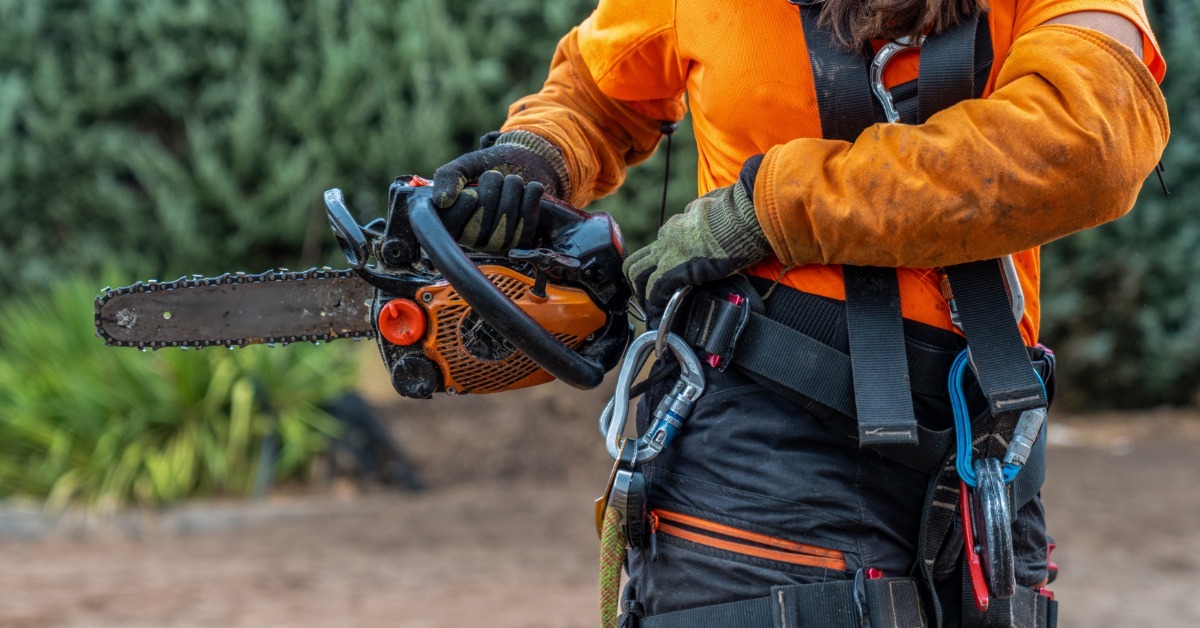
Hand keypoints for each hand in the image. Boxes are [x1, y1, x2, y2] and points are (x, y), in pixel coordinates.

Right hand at [431, 130, 568, 252]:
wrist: (520, 164)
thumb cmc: (486, 167)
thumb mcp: (463, 167)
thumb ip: (447, 177)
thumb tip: (442, 201)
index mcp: (451, 224)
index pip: (452, 220)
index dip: (466, 200)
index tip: (472, 190)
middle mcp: (473, 240)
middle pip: (483, 209)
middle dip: (493, 182)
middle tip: (494, 178)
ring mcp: (498, 243)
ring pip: (508, 210)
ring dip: (513, 184)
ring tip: (510, 182)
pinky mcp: (522, 241)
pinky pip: (528, 217)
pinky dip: (531, 194)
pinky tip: (528, 189)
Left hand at [623, 180, 770, 318]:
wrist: (737, 220)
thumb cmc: (734, 216)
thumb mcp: (711, 212)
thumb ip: (700, 219)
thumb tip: (703, 219)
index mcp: (676, 227)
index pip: (655, 249)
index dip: (655, 267)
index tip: (661, 279)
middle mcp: (666, 239)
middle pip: (636, 262)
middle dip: (638, 282)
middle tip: (647, 297)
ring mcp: (667, 253)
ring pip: (637, 275)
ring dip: (643, 293)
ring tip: (652, 307)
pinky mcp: (674, 269)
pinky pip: (655, 288)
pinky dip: (654, 301)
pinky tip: (660, 311)